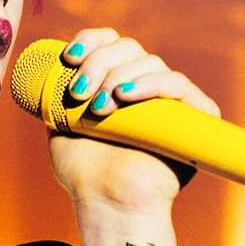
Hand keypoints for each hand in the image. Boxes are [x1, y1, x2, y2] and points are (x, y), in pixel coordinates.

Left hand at [46, 28, 219, 220]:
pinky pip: (179, 85)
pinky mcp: (194, 118)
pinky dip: (151, 84)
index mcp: (118, 85)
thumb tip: (49, 66)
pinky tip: (124, 95)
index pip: (111, 42)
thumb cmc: (85, 173)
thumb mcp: (61, 123)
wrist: (106, 204)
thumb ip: (56, 94)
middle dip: (98, 63)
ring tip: (98, 108)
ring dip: (117, 76)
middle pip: (128, 48)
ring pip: (150, 62)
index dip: (91, 41)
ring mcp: (170, 102)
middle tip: (79, 93)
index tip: (69, 57)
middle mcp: (146, 89)